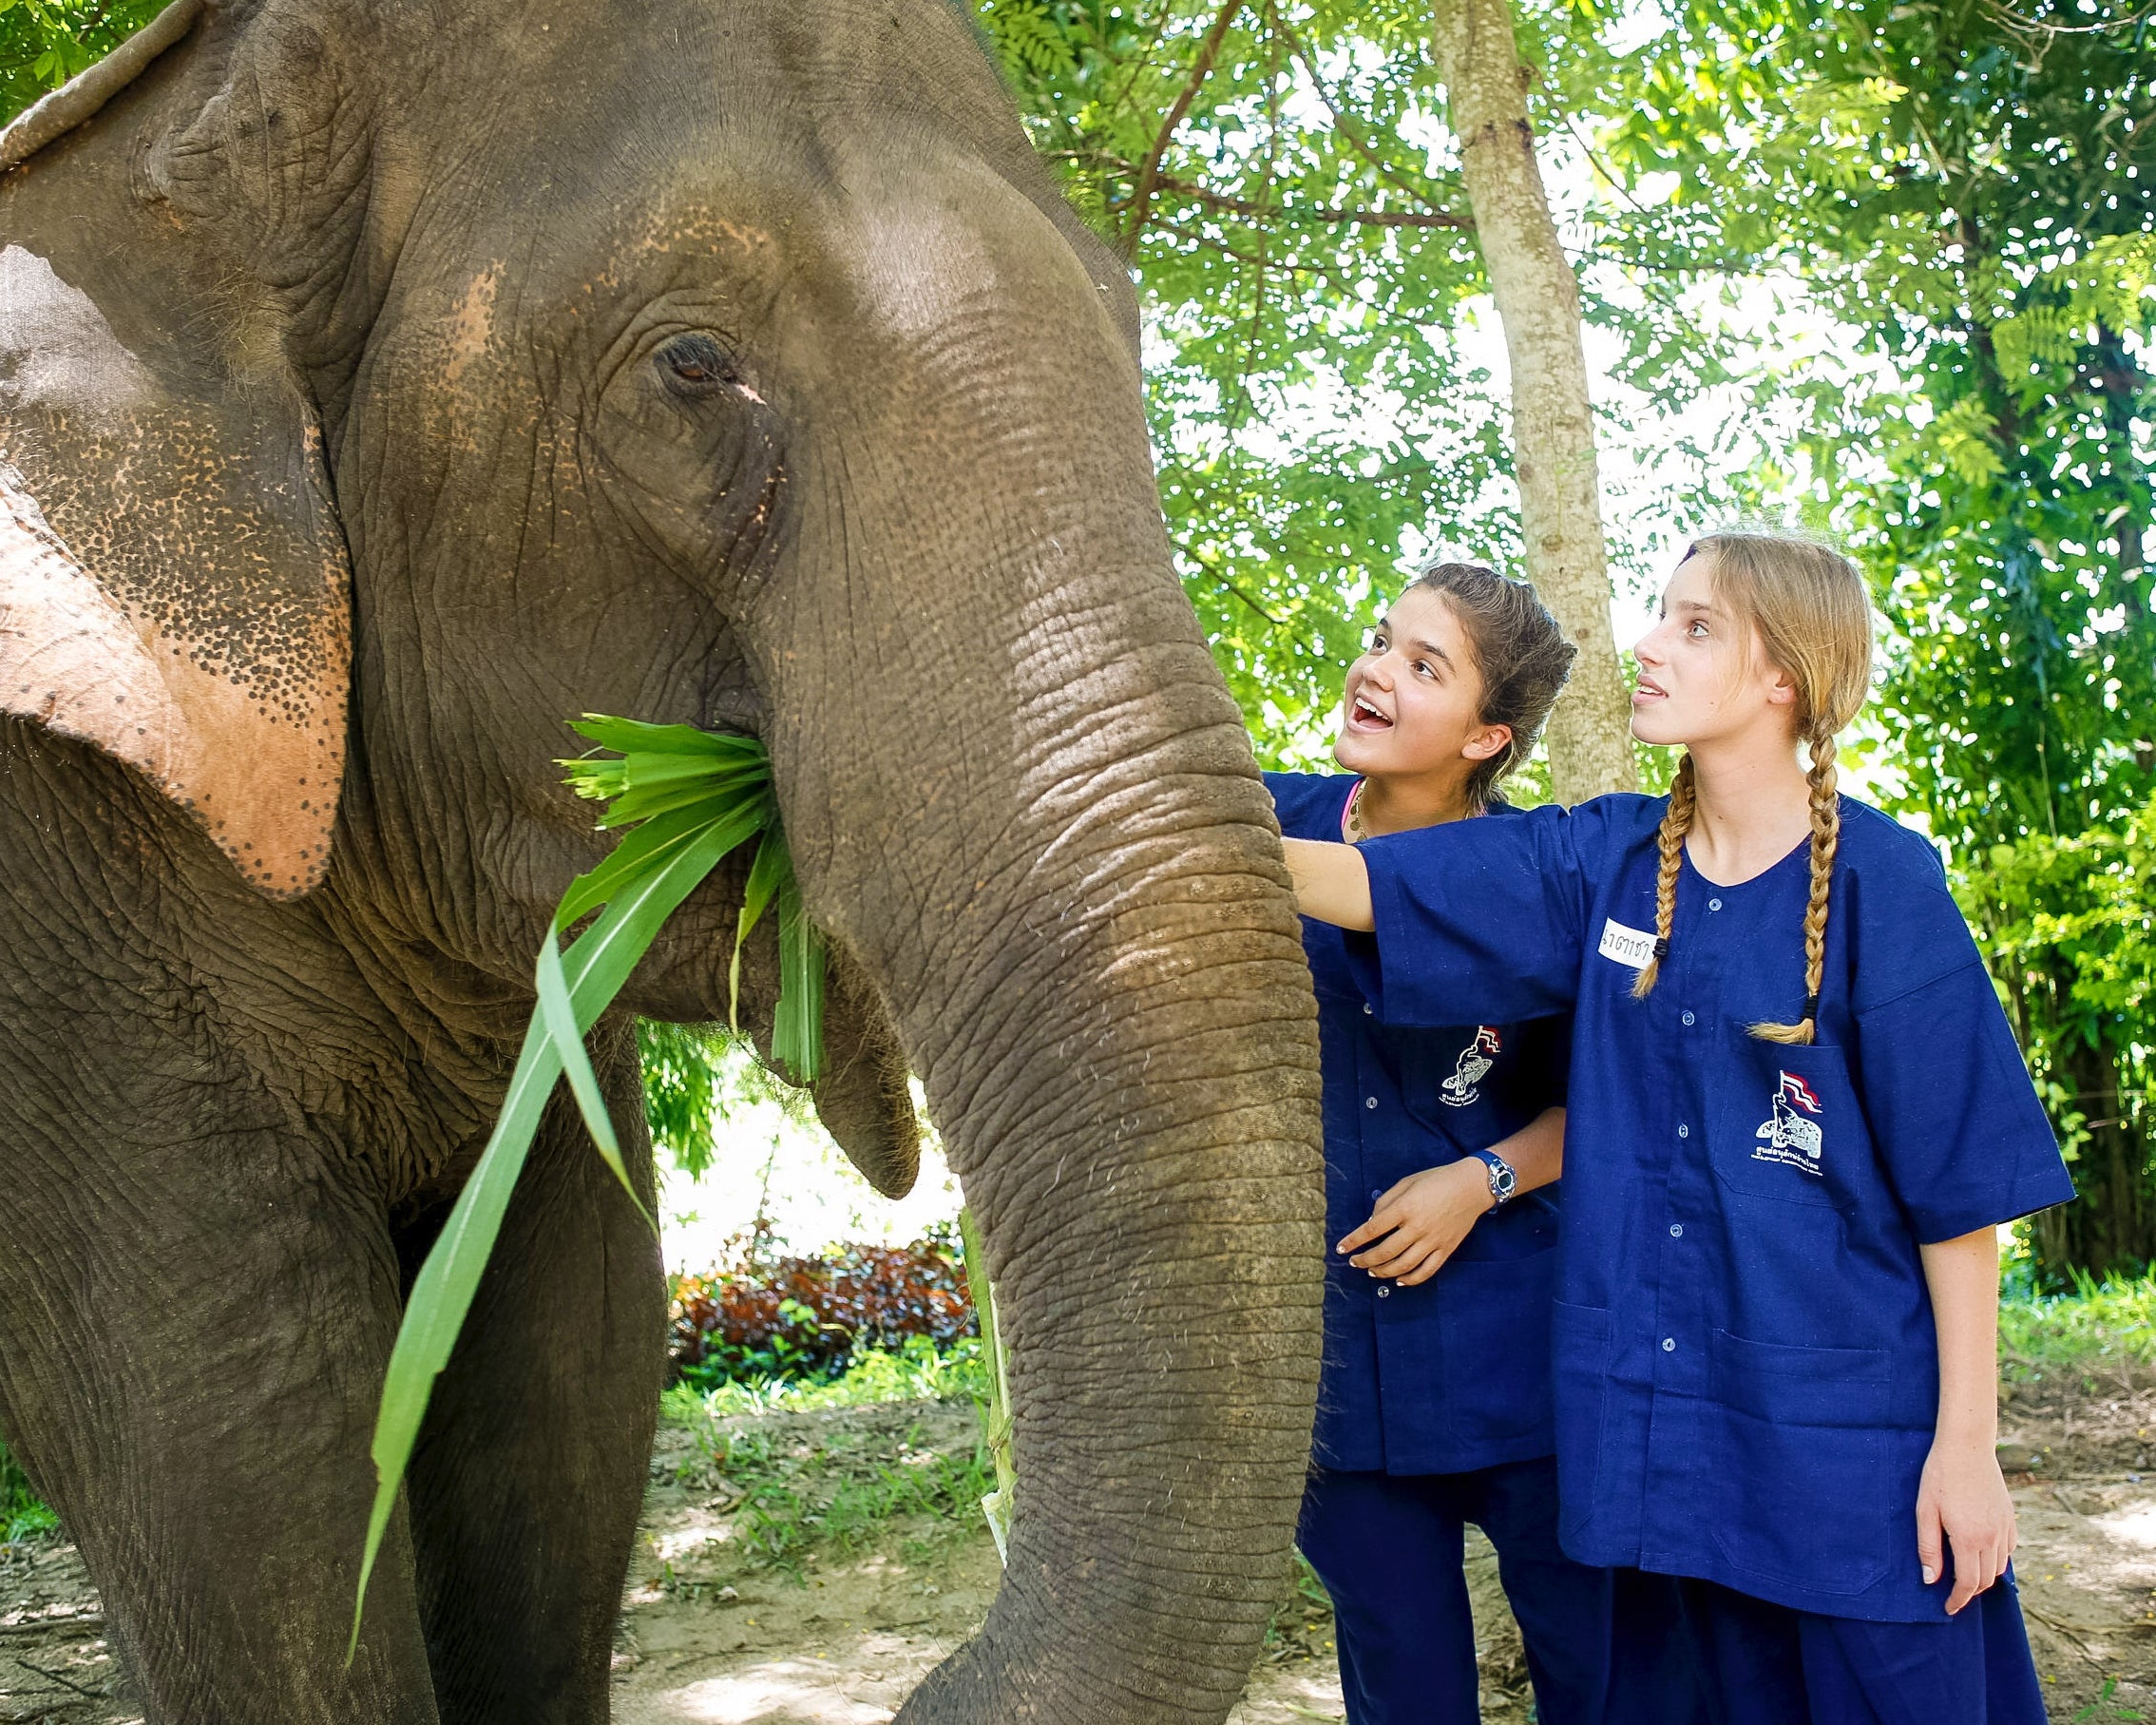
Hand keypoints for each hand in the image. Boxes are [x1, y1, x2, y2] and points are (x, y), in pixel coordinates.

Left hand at [1335, 1160, 1493, 1285]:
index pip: (1372, 1229)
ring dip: (1383, 1272)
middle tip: (1355, 1262)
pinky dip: (1410, 1280)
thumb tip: (1371, 1222)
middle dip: (1365, 1260)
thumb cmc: (1437, 1180)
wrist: (1471, 1186)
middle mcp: (1417, 1227)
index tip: (1342, 1248)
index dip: (1354, 1240)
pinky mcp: (1446, 1250)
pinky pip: (1426, 1271)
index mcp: (1405, 1208)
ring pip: (1403, 1266)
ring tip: (1372, 1271)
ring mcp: (1433, 1241)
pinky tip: (1399, 1280)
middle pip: (1384, 1252)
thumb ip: (1386, 1201)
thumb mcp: (1406, 1182)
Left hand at [1916, 1432, 2015, 1613]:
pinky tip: (1981, 1553)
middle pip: (1985, 1580)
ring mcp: (2004, 1528)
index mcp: (1968, 1539)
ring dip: (1983, 1577)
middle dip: (1969, 1592)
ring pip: (1999, 1567)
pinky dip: (1996, 1559)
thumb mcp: (1925, 1510)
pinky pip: (2008, 1550)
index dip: (1957, 1600)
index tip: (1948, 1608)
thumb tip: (1930, 1579)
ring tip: (1965, 1574)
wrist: (1967, 1447)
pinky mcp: (2010, 1518)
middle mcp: (1991, 1538)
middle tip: (1953, 1594)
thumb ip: (1928, 1547)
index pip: (1967, 1583)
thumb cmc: (1940, 1475)